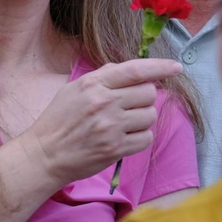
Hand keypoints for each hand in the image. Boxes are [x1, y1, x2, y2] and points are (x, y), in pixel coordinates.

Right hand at [25, 58, 182, 184]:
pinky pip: (146, 138)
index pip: (135, 70)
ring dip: (143, 119)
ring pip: (150, 115)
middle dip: (144, 98)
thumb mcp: (74, 89)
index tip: (176, 67)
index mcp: (94, 84)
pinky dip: (140, 137)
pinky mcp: (116, 148)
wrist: (44, 155)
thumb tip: (130, 70)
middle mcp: (104, 103)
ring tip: (124, 123)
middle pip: (148, 92)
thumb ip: (102, 77)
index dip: (160, 66)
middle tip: (129, 105)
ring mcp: (111, 127)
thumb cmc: (58, 120)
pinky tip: (125, 137)